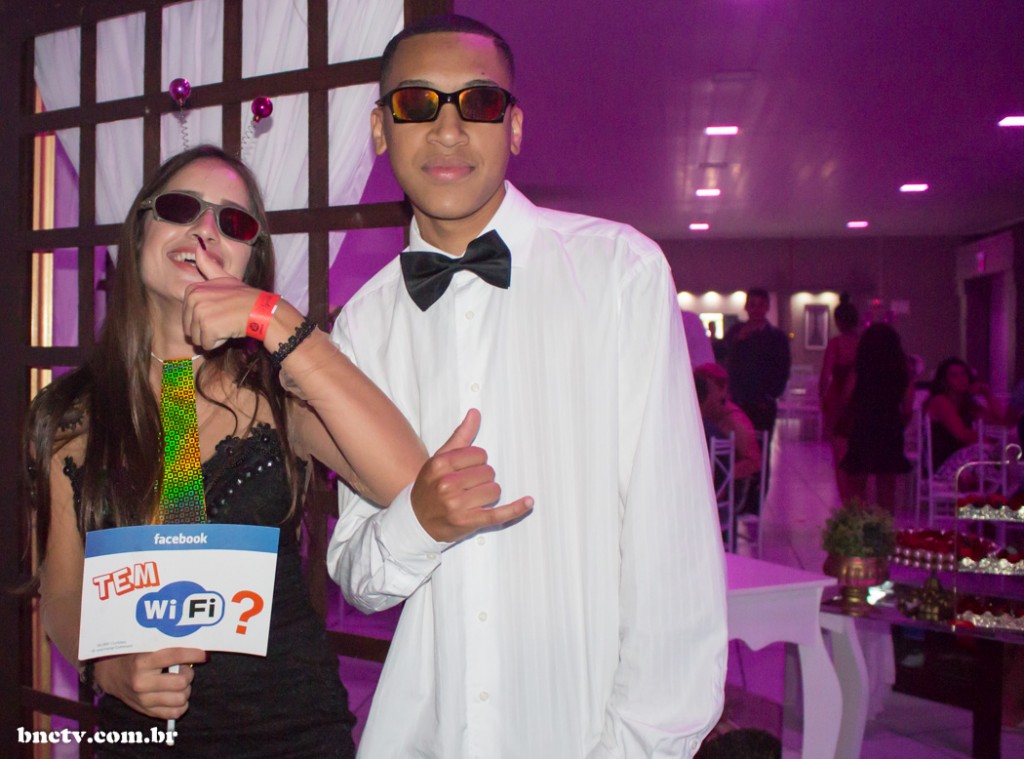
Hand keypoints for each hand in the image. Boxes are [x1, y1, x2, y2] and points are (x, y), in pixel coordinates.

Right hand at [92, 647, 205, 718]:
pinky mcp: (146, 711)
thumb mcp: (147, 647)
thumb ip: (167, 647)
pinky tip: (177, 695)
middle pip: (181, 682)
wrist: (113, 674)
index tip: (203, 654)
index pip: (174, 656)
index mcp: (142, 662)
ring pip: (181, 698)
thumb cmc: (135, 656)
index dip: (193, 655)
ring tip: (180, 683)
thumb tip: (195, 649)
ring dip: (186, 690)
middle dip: (188, 674)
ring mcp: (143, 700)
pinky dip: (181, 705)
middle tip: (183, 670)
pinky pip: (174, 713)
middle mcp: (141, 683)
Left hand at [181, 247, 260, 349]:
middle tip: (224, 319)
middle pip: (189, 328)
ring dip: (212, 337)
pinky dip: (218, 343)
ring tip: (226, 324)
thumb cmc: (244, 297)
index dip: (205, 318)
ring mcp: (199, 314)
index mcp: (193, 290)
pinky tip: (229, 331)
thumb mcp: (224, 278)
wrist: (261, 310)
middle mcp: (193, 300)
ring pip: (197, 338)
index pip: (188, 316)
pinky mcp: (207, 328)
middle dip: (206, 329)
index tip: (220, 310)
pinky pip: (206, 344)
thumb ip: (207, 265)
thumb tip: (197, 246)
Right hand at [410, 409, 532, 542]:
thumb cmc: (430, 486)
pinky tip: (528, 502)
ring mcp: (457, 505)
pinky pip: (498, 514)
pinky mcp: (468, 522)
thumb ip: (461, 436)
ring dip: (488, 495)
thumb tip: (475, 413)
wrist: (416, 520)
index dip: (477, 462)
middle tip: (466, 487)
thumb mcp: (440, 459)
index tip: (466, 470)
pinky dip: (515, 509)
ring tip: (471, 500)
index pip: (480, 455)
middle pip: (489, 472)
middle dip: (482, 479)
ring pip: (495, 491)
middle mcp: (447, 484)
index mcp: (441, 464)